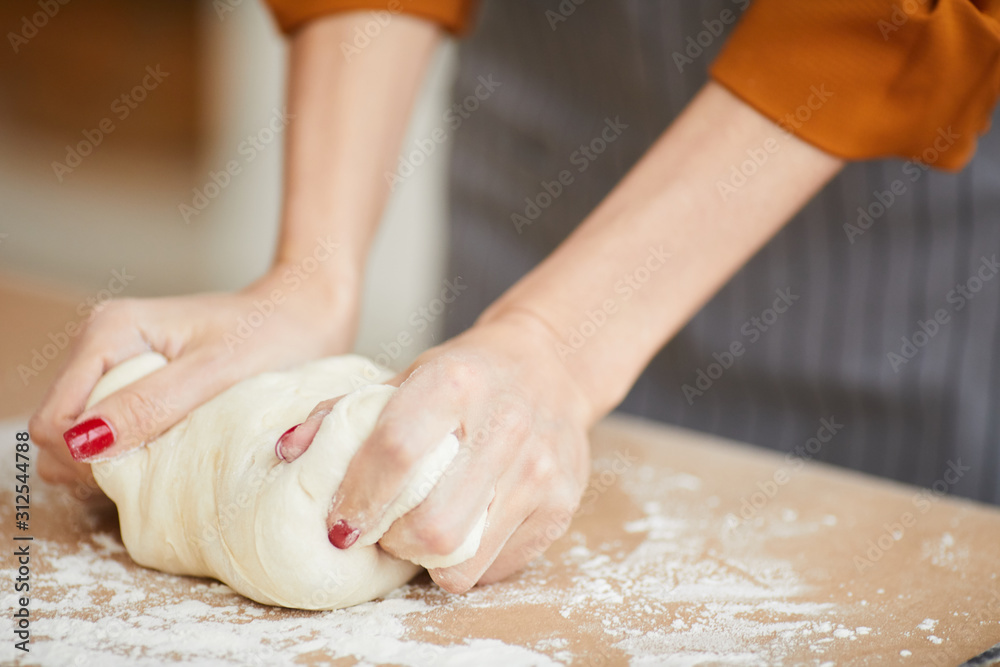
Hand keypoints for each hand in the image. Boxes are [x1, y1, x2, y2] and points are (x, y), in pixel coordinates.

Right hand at [29, 263, 357, 489]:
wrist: (307, 314)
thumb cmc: (274, 335)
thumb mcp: (217, 374)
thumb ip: (151, 405)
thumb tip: (86, 443)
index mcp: (111, 332)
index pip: (54, 421)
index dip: (84, 459)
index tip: (140, 473)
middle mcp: (103, 342)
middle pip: (61, 431)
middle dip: (99, 462)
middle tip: (162, 468)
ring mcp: (118, 361)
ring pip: (84, 435)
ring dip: (118, 458)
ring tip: (172, 456)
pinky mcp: (139, 378)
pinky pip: (114, 428)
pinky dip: (136, 448)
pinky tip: (176, 447)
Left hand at [276, 310, 594, 592]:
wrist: (549, 366)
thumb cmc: (466, 376)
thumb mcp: (407, 376)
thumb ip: (344, 413)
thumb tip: (287, 452)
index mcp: (456, 382)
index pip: (396, 451)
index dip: (358, 497)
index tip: (339, 524)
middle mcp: (505, 424)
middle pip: (431, 524)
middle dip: (393, 542)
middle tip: (385, 531)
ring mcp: (540, 469)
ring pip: (462, 556)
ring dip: (426, 558)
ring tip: (421, 532)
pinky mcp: (562, 504)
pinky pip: (493, 567)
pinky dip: (464, 562)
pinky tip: (462, 529)